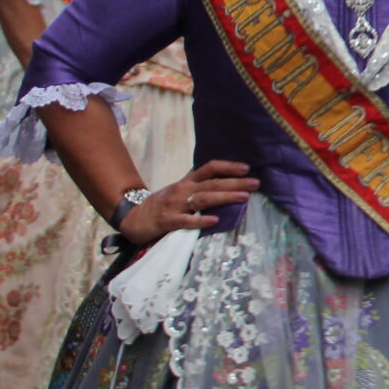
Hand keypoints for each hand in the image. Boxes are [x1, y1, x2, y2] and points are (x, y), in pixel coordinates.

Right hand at [120, 159, 258, 246]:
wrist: (133, 217)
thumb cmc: (163, 204)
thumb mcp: (180, 190)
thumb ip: (199, 186)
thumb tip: (227, 183)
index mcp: (187, 182)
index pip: (209, 168)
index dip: (227, 167)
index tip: (246, 168)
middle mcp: (182, 190)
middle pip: (211, 184)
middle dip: (235, 183)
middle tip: (255, 184)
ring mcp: (175, 205)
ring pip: (203, 199)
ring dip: (224, 197)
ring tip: (243, 198)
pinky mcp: (168, 221)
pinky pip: (186, 221)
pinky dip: (201, 220)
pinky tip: (215, 221)